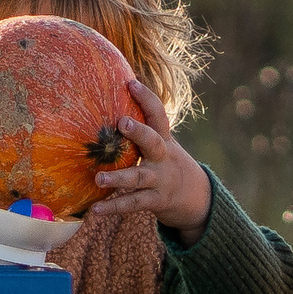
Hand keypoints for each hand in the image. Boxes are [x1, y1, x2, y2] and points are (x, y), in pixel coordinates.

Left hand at [86, 79, 211, 243]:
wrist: (197, 198)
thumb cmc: (167, 163)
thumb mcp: (162, 144)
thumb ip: (143, 129)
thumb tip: (111, 100)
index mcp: (163, 139)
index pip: (157, 114)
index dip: (146, 98)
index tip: (130, 83)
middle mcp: (163, 157)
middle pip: (153, 141)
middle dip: (138, 132)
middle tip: (121, 122)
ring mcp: (160, 179)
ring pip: (139, 177)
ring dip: (118, 178)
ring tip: (98, 178)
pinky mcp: (156, 201)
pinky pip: (133, 203)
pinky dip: (113, 207)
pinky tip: (95, 210)